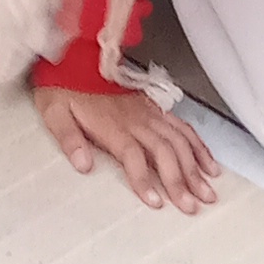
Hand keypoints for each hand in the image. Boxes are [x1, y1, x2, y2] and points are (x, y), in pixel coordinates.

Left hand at [33, 81, 219, 212]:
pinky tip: (210, 165)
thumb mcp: (54, 111)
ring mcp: (148, 112)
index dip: (144, 179)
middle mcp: (134, 118)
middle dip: (179, 180)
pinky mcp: (154, 108)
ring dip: (195, 167)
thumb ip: (68, 138)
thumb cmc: (63, 87)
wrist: (73, 57)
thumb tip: (82, 164)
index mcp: (110, 123)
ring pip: (179, 141)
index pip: (132, 155)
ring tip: (208, 192)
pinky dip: (199, 146)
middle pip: (163, 150)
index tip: (155, 202)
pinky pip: (182, 126)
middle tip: (191, 206)